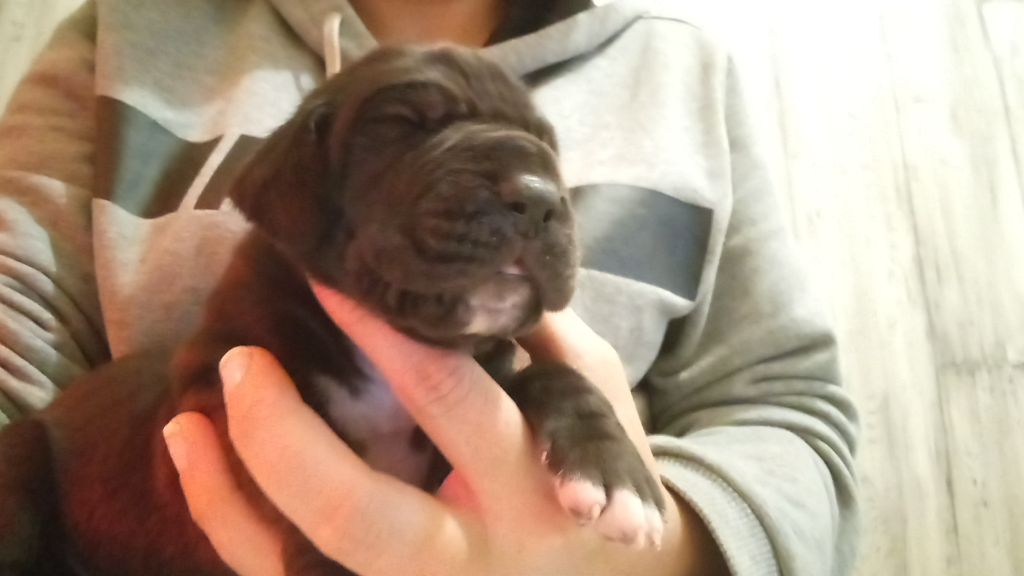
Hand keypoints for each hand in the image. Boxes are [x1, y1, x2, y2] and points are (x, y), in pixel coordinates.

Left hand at [162, 284, 727, 575]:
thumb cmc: (595, 475)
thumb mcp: (594, 399)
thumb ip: (539, 335)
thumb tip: (468, 268)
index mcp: (530, 484)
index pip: (446, 400)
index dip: (380, 332)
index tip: (323, 274)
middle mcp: (469, 552)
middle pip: (354, 509)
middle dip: (282, 434)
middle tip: (240, 362)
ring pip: (303, 564)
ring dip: (231, 493)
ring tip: (190, 419)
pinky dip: (232, 528)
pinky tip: (200, 465)